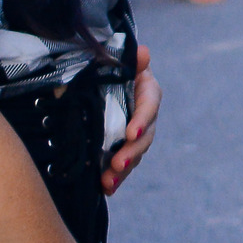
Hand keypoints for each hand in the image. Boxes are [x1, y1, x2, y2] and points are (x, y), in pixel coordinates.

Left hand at [104, 51, 159, 194]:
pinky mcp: (120, 146)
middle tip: (118, 164)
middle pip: (145, 135)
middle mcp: (144, 114)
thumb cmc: (106, 64)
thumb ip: (128, 59)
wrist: (93, 77)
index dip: (142, 119)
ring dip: (123, 170)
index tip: (131, 133)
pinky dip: (115, 177)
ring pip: (135, 154)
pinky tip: (105, 188)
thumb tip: (143, 53)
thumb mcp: (115, 59)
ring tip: (108, 182)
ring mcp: (133, 133)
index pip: (149, 104)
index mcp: (146, 90)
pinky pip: (122, 164)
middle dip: (132, 152)